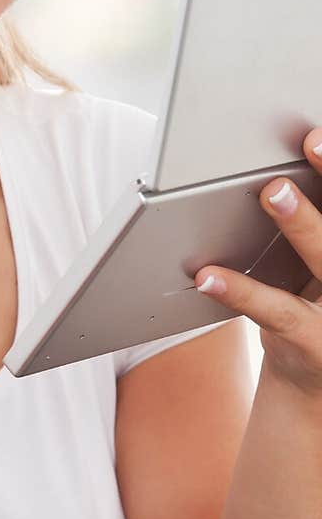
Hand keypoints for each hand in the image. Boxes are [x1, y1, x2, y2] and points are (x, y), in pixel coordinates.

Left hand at [194, 128, 321, 396]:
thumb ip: (310, 220)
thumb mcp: (317, 259)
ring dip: (303, 224)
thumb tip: (293, 148)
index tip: (321, 130)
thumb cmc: (312, 303)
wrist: (312, 388)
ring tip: (272, 193)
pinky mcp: (317, 346)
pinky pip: (277, 312)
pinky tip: (208, 274)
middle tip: (310, 140)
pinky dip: (240, 291)